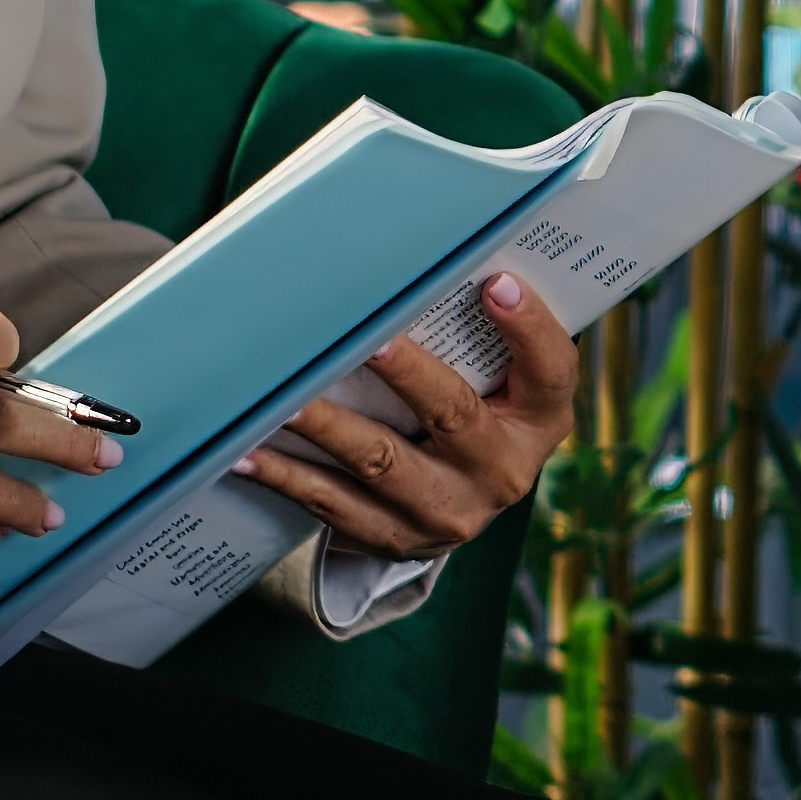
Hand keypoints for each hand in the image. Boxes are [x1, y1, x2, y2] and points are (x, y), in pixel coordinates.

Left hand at [240, 268, 581, 562]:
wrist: (463, 505)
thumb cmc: (481, 415)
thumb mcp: (507, 383)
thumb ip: (485, 335)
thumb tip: (432, 260)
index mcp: (539, 421)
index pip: (550, 371)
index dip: (529, 329)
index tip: (495, 283)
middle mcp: (501, 472)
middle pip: (454, 416)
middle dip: (408, 374)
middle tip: (368, 339)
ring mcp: (448, 513)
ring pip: (380, 465)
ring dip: (328, 429)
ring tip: (286, 400)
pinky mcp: (396, 538)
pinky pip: (334, 507)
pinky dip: (288, 478)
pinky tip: (250, 454)